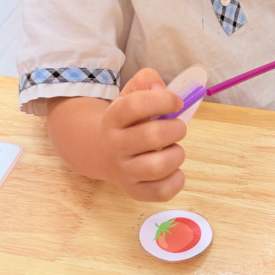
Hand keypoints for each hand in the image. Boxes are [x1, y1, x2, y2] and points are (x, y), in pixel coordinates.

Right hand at [100, 68, 186, 200]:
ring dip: (176, 154)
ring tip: (174, 149)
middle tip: (178, 127)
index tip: (177, 102)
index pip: (136, 105)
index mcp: (113, 118)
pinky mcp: (133, 190)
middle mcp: (115, 145)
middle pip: (152, 136)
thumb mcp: (129, 94)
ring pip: (158, 166)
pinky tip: (174, 170)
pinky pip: (160, 192)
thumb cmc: (125, 120)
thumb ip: (145, 82)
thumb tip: (161, 87)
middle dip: (176, 129)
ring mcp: (123, 171)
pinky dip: (176, 181)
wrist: (97, 150)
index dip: (163, 100)